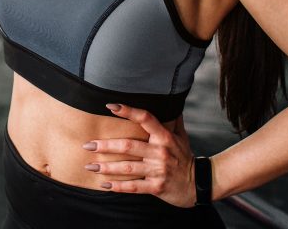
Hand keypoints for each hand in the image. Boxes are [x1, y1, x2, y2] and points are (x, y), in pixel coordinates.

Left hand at [82, 104, 197, 206]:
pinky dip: (118, 186)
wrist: (199, 184)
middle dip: (106, 145)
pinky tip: (104, 184)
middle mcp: (160, 152)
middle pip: (129, 145)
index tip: (110, 105)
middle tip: (87, 144)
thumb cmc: (185, 157)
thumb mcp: (181, 136)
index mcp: (165, 137)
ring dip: (106, 167)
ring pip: (128, 167)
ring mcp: (158, 170)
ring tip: (89, 165)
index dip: (128, 111)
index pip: (146, 118)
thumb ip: (172, 119)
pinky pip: (134, 187)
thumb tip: (169, 99)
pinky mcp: (156, 187)